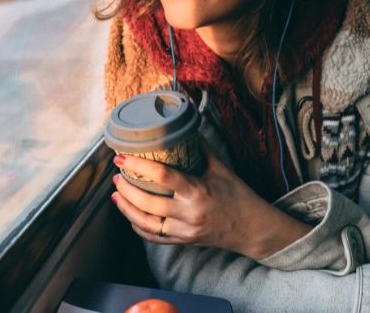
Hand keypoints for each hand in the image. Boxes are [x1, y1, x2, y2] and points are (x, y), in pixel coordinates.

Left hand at [111, 136, 309, 259]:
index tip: (122, 157)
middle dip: (127, 188)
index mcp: (199, 191)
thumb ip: (201, 148)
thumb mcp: (221, 168)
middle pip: (148, 203)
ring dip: (127, 209)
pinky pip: (154, 237)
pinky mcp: (184, 241)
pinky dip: (139, 226)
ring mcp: (185, 230)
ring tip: (117, 194)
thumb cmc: (238, 196)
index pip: (162, 176)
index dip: (138, 165)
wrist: (252, 228)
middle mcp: (189, 213)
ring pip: (146, 223)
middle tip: (117, 176)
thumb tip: (184, 128)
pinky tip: (131, 215)